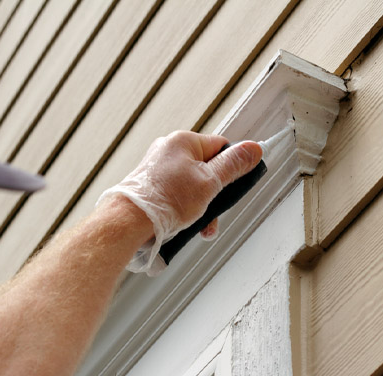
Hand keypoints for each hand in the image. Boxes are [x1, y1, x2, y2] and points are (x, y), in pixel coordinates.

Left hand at [97, 131, 262, 274]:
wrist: (128, 222)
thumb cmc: (165, 200)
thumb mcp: (210, 182)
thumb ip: (234, 165)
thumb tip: (254, 148)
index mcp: (183, 141)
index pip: (221, 146)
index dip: (233, 166)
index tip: (238, 184)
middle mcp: (168, 150)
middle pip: (207, 169)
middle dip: (215, 195)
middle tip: (215, 212)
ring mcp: (157, 169)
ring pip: (192, 186)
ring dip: (202, 208)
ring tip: (200, 227)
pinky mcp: (150, 187)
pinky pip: (176, 195)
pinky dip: (184, 211)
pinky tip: (185, 226)